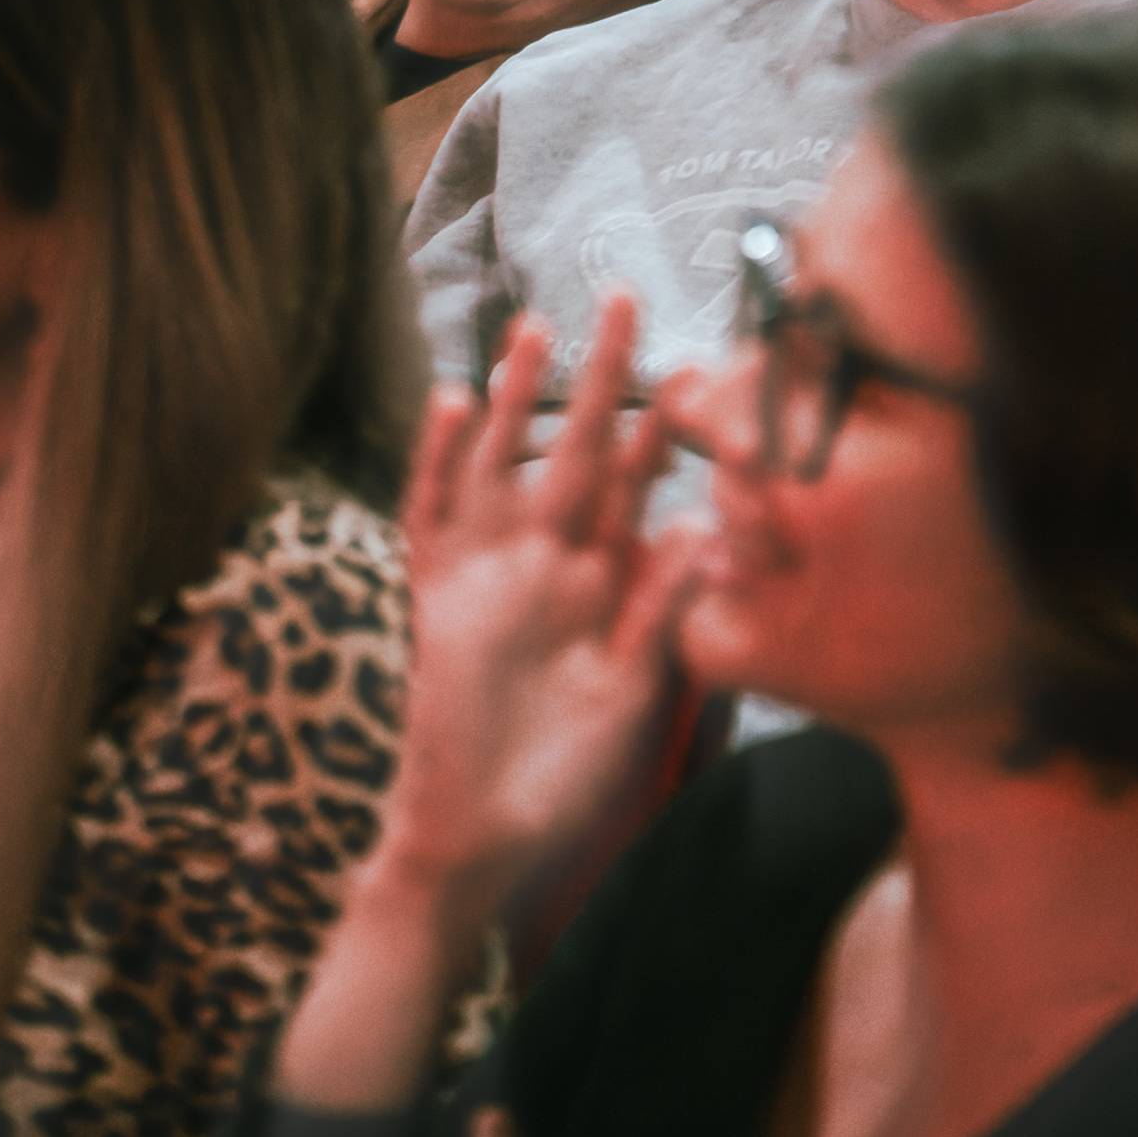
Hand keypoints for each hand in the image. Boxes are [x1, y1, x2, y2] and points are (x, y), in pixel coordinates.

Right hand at [380, 303, 699, 916]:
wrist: (480, 839)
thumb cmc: (566, 774)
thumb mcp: (632, 694)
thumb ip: (661, 614)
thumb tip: (707, 530)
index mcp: (601, 576)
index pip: (639, 484)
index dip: (666, 427)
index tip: (699, 367)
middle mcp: (544, 556)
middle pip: (573, 446)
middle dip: (598, 375)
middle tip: (621, 297)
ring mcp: (485, 567)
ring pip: (500, 460)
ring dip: (513, 395)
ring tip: (532, 326)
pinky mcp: (433, 590)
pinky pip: (430, 511)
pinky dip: (436, 459)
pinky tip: (450, 402)